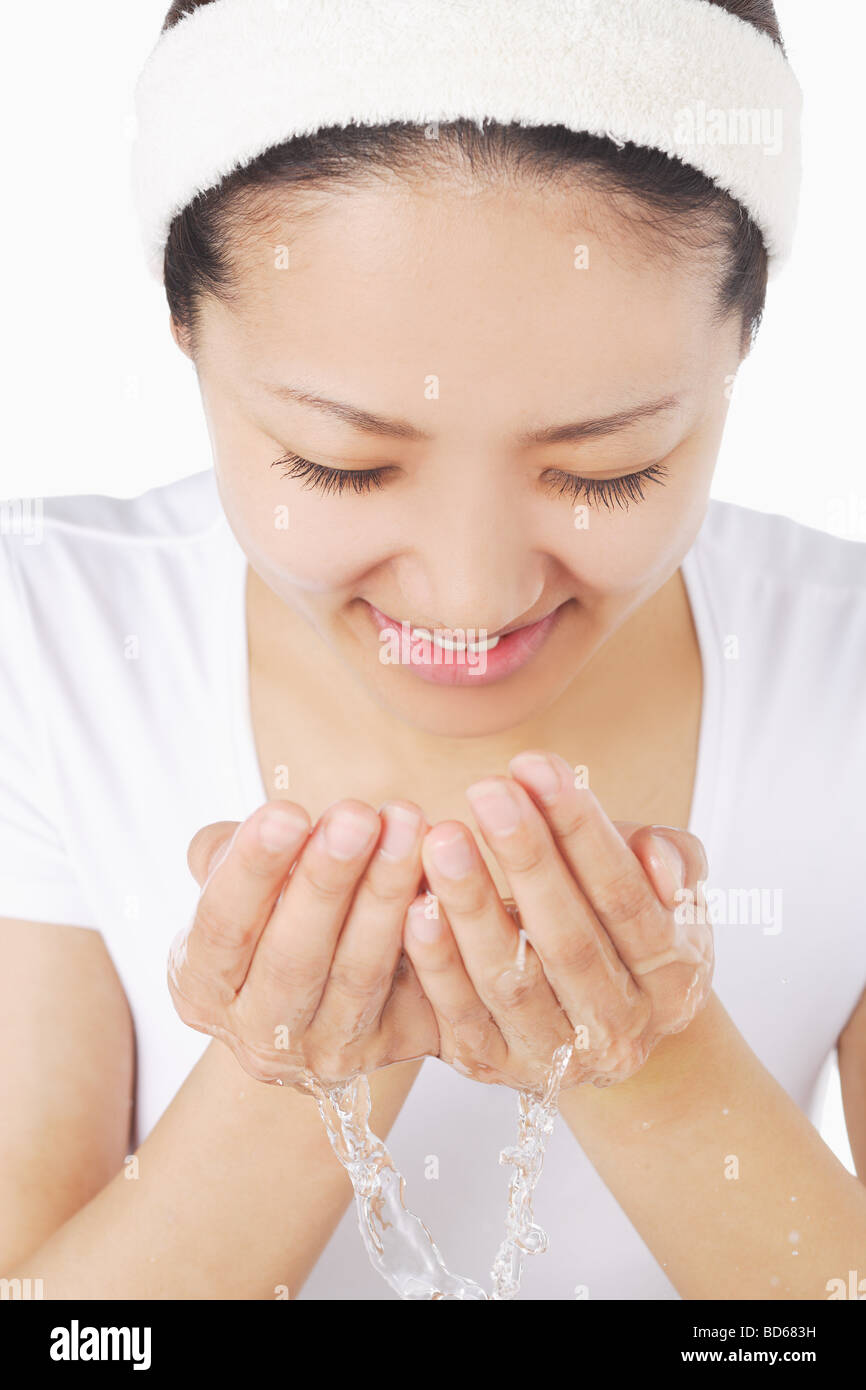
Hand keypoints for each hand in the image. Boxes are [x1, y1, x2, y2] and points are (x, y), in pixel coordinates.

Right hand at [170, 798, 437, 1087]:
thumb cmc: (274, 911)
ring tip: (405, 828)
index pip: (223, 926)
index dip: (253, 871)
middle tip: (356, 818)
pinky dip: (430, 939)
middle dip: (326, 881)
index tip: (287, 814)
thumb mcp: (236, 883)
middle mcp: (258, 1034)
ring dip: (384, 895)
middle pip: (292, 957)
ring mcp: (325, 1050)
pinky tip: (438, 886)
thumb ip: (229, 854)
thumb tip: (259, 828)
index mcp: (204, 987)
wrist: (326, 979)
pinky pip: (415, 995)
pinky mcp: (389, 1049)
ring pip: (358, 973)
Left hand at [402, 751, 712, 1091]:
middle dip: (526, 858)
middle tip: (488, 790)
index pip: (626, 897)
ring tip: (443, 839)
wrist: (604, 1022)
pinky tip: (413, 906)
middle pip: (568, 938)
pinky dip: (436, 962)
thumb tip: (653, 856)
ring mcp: (554, 1056)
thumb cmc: (629, 927)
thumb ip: (673, 860)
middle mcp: (619, 1027)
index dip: (583, 831)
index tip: (538, 766)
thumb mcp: (672, 893)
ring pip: (511, 978)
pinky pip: (459, 1014)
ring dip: (472, 905)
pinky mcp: (493, 1065)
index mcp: (673, 977)